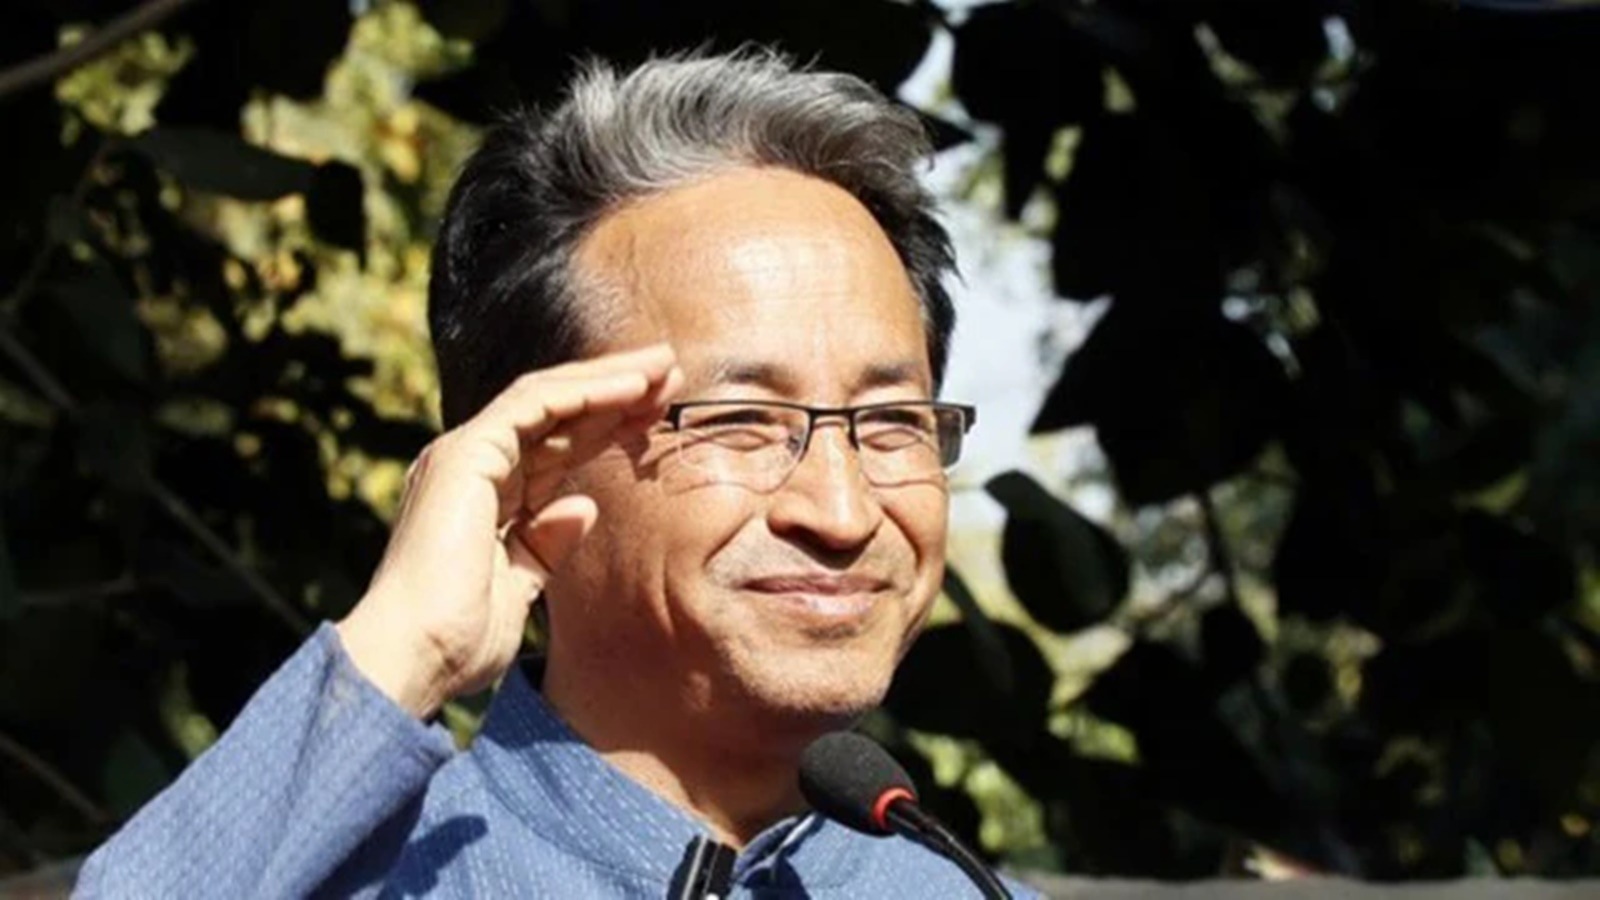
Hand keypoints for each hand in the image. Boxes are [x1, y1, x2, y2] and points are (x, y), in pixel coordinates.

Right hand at [336, 344, 681, 717]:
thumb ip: (543, 546)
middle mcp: (469, 465)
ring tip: (664, 367)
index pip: (553, 445)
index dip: (605, 424)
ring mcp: (464, 455)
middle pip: (554, 413)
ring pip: (547, 397)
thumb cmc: (456, 640)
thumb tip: (582, 509)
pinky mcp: (466, 453)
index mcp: (480, 496)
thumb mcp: (516, 589)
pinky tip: (632, 387)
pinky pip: (535, 404)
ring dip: (608, 379)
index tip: (657, 413)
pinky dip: (586, 391)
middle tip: (672, 374)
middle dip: (615, 391)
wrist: (413, 658)